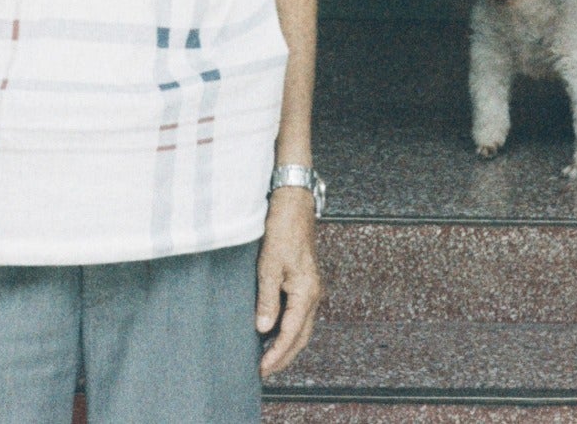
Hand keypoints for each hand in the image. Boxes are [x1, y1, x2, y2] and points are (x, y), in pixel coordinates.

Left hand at [254, 188, 322, 376]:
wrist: (294, 205)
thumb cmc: (282, 231)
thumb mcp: (268, 266)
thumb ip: (267, 299)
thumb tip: (263, 329)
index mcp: (306, 293)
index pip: (291, 334)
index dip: (277, 354)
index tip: (262, 369)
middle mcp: (313, 294)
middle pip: (301, 336)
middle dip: (284, 356)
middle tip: (264, 371)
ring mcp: (311, 289)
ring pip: (301, 327)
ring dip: (286, 344)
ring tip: (267, 358)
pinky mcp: (305, 283)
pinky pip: (299, 314)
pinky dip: (287, 329)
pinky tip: (273, 332)